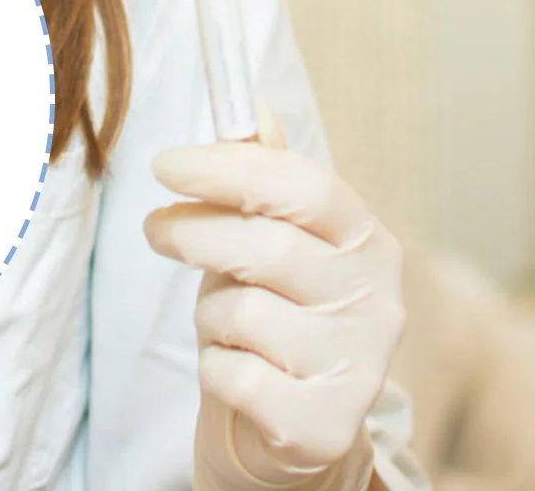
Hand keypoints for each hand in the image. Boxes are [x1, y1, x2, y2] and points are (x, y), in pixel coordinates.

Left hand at [144, 105, 401, 490]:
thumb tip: (252, 107)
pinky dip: (215, 367)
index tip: (166, 163)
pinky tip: (234, 369)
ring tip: (221, 321)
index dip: (229, 167)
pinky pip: (233, 376)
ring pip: (243, 313)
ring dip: (209, 313)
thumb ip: (265, 176)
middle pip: (267, 246)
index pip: (305, 186)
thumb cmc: (279, 311)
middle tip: (156, 228)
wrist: (294, 423)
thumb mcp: (276, 237)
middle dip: (195, 232)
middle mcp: (378, 302)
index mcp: (368, 240)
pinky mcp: (323, 427)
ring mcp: (358, 368)